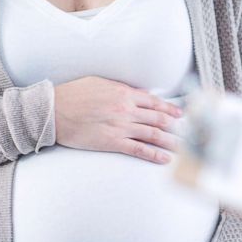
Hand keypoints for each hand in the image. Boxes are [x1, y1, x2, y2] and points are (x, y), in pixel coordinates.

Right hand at [54, 76, 184, 163]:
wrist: (53, 111)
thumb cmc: (73, 95)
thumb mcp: (99, 82)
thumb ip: (120, 88)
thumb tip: (136, 92)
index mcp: (123, 93)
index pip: (154, 102)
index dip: (170, 109)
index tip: (181, 115)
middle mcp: (126, 109)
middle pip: (158, 118)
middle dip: (176, 126)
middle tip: (189, 132)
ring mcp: (120, 126)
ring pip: (153, 134)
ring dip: (171, 142)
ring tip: (184, 147)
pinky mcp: (112, 142)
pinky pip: (138, 150)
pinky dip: (154, 155)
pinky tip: (165, 159)